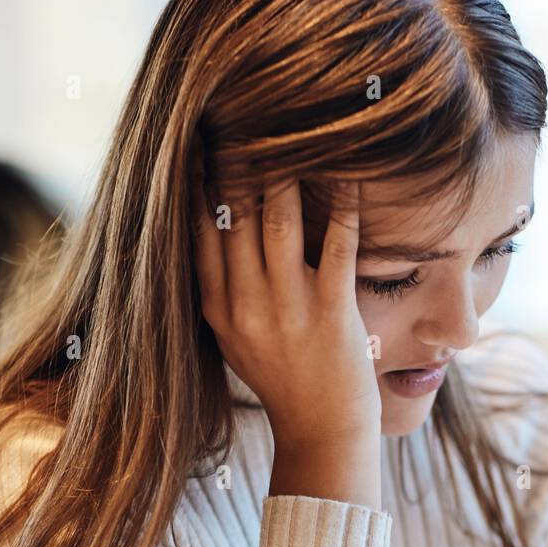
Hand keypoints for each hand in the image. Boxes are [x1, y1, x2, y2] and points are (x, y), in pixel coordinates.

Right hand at [191, 147, 381, 454]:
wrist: (321, 433)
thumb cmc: (284, 381)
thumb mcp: (235, 339)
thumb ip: (221, 289)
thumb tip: (209, 231)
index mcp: (217, 308)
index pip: (199, 228)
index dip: (200, 178)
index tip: (202, 135)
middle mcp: (246, 305)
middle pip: (236, 214)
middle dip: (240, 159)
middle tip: (249, 113)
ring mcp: (288, 309)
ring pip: (281, 220)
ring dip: (286, 171)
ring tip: (293, 130)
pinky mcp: (331, 313)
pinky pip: (338, 244)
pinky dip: (343, 204)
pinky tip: (349, 172)